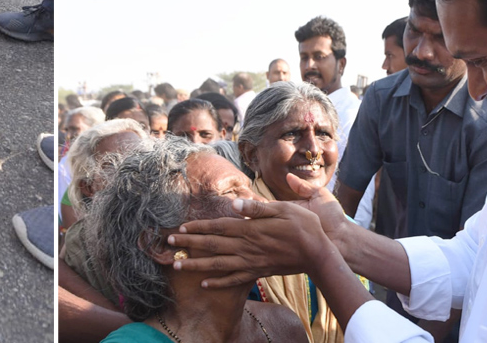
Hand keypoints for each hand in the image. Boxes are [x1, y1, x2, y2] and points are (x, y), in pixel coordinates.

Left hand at [167, 197, 329, 288]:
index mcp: (250, 228)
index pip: (218, 226)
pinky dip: (218, 282)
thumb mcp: (282, 208)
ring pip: (218, 265)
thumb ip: (256, 207)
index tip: (180, 228)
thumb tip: (234, 203)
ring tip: (177, 265)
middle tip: (168, 244)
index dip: (198, 227)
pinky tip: (204, 284)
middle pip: (212, 245)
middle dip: (189, 245)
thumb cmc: (302, 226)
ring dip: (196, 265)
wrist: (318, 254)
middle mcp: (246, 247)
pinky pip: (234, 280)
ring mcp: (251, 262)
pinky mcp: (258, 272)